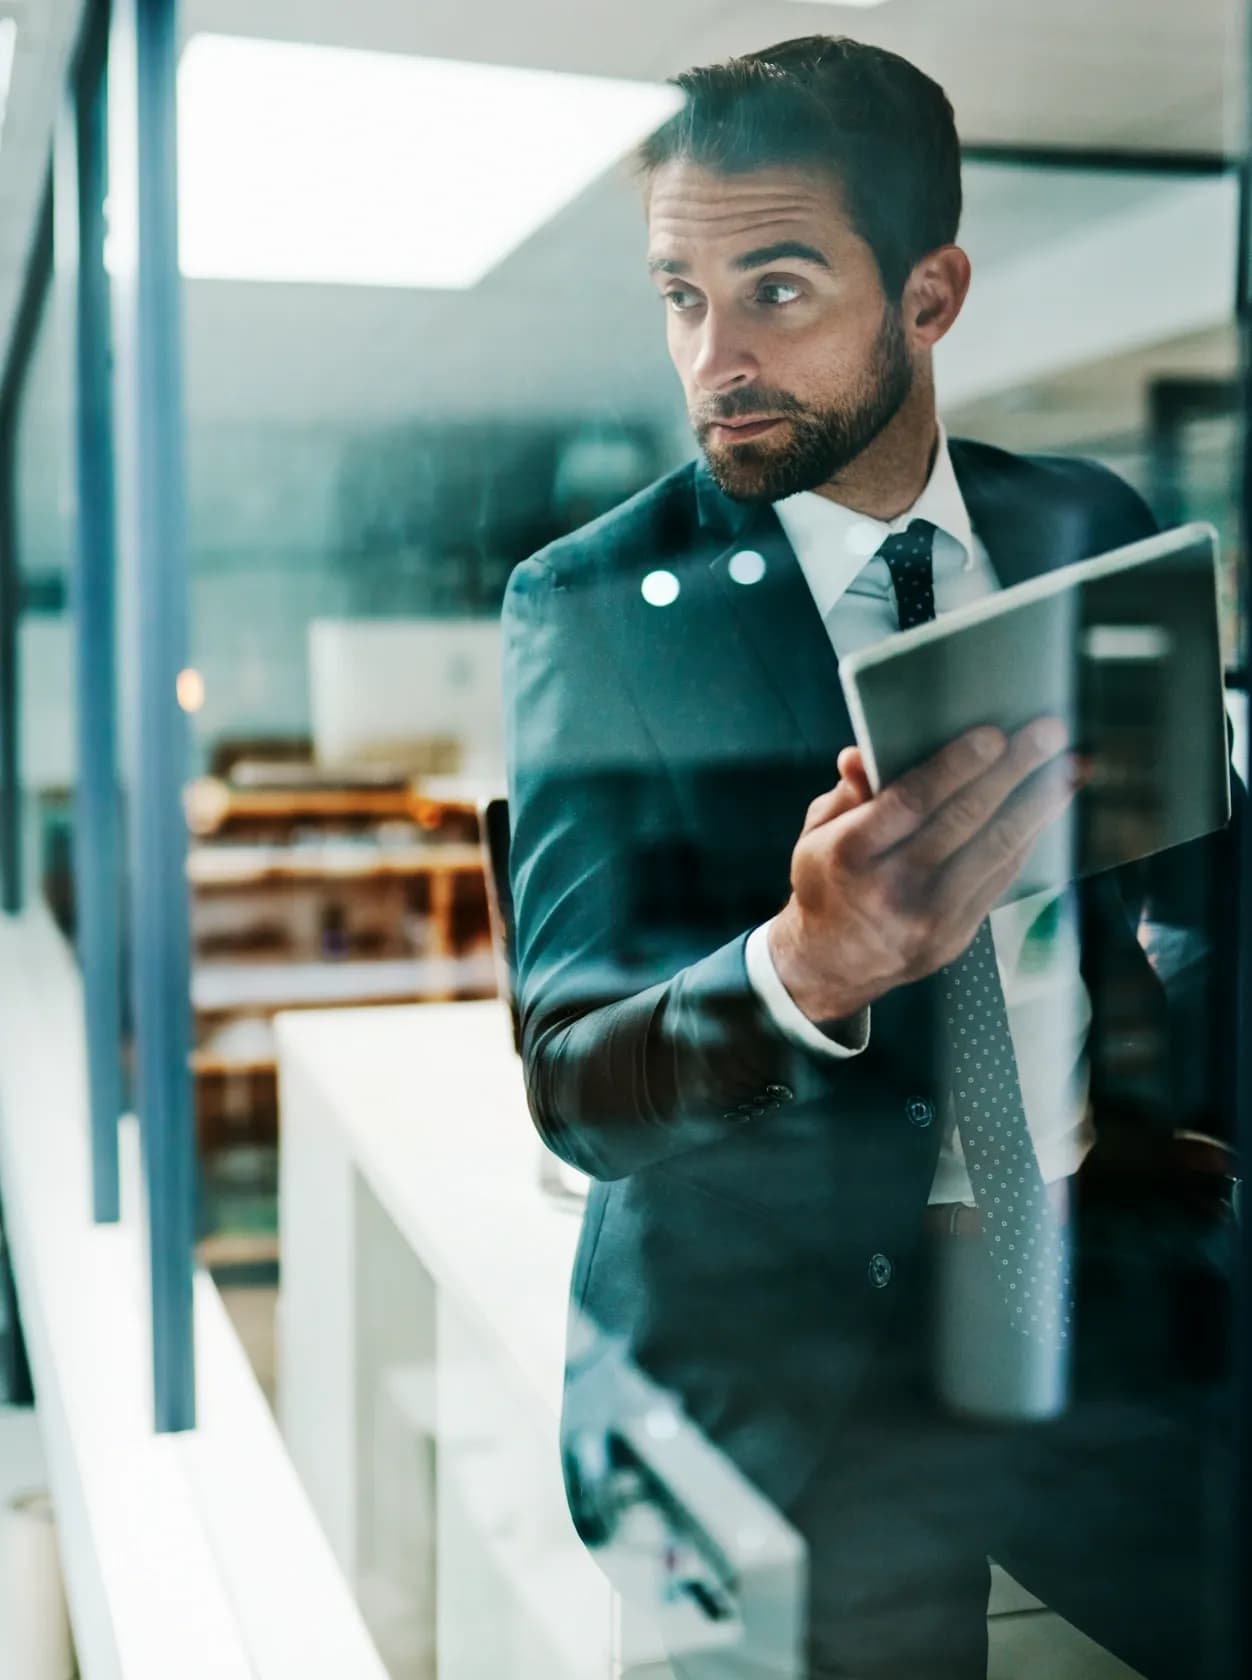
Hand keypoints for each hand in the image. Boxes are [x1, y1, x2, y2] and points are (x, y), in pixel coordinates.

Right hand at [768, 719, 1081, 1024]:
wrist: (831, 965)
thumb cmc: (827, 884)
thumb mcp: (817, 834)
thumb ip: (848, 793)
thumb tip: (863, 753)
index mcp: (850, 855)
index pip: (911, 801)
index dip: (957, 766)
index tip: (994, 734)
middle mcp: (892, 888)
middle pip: (964, 819)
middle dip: (1013, 771)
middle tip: (1048, 732)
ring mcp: (929, 917)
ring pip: (996, 850)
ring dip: (1039, 804)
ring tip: (1069, 768)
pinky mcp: (957, 936)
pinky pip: (1002, 878)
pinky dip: (1029, 838)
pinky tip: (1047, 809)